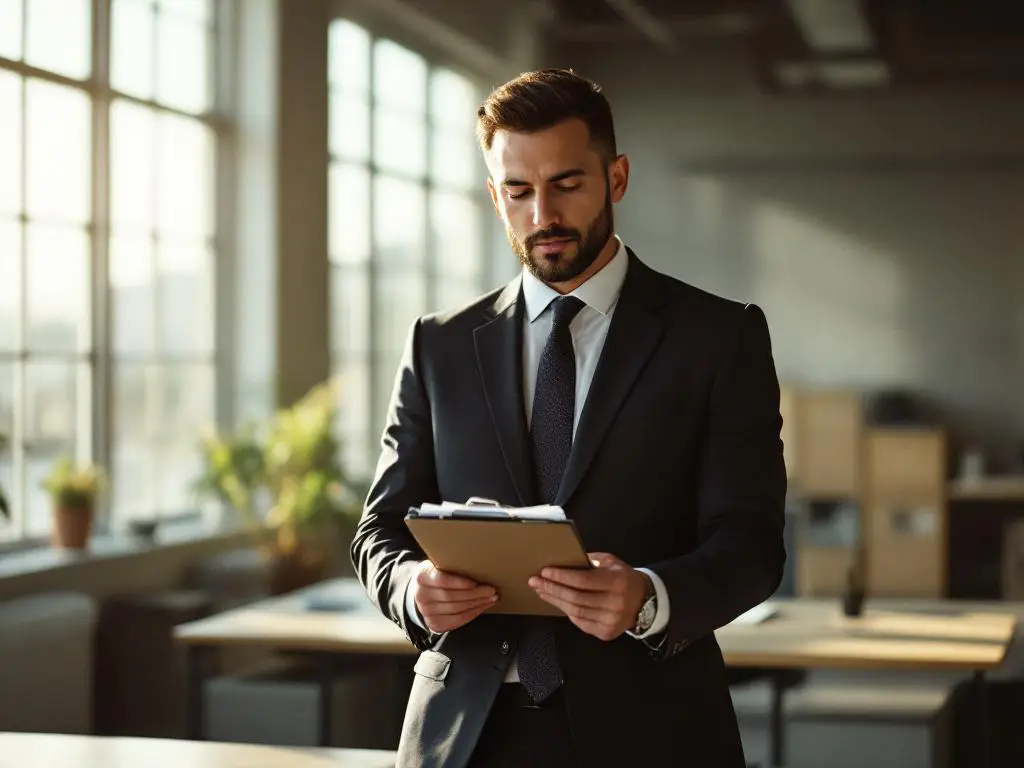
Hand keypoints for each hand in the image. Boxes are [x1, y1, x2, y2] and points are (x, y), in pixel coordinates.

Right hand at [411, 561, 497, 633]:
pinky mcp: (435, 624)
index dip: (459, 582)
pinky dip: (473, 613)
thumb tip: (478, 564)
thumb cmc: (438, 574)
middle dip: (475, 594)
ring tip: (492, 597)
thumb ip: (451, 565)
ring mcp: (427, 612)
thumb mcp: (439, 564)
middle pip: (451, 596)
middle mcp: (421, 595)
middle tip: (491, 589)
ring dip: (477, 603)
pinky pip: (458, 620)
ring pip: (457, 609)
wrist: (424, 591)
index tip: (475, 582)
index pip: (441, 580)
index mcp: (422, 576)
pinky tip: (483, 606)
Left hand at [529, 553, 649, 640]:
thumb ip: (590, 560)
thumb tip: (565, 559)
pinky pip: (580, 622)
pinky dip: (566, 612)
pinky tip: (557, 602)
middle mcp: (615, 603)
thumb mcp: (612, 562)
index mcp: (617, 582)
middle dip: (552, 589)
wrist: (644, 601)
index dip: (562, 577)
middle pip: (575, 597)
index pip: (583, 580)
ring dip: (555, 600)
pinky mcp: (606, 632)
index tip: (545, 572)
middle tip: (535, 581)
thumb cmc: (624, 578)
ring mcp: (611, 620)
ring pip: (575, 612)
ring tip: (542, 591)